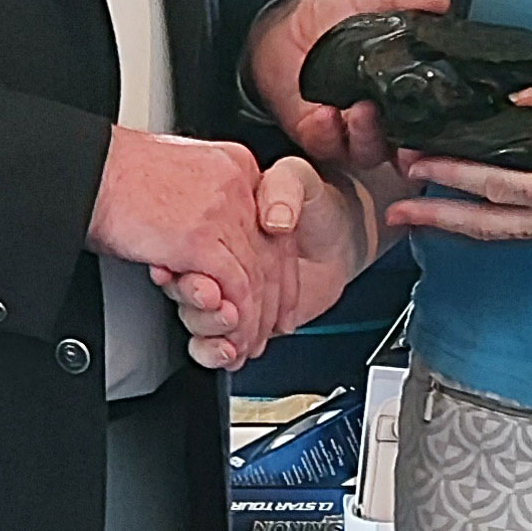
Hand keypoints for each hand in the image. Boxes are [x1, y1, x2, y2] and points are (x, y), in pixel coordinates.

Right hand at [88, 128, 298, 363]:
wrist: (89, 173)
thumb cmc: (118, 177)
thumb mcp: (179, 179)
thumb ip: (204, 205)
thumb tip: (211, 247)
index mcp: (234, 166)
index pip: (275, 225)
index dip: (280, 268)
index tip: (278, 298)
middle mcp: (237, 184)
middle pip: (273, 252)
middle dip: (272, 302)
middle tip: (265, 332)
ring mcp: (222, 210)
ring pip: (256, 276)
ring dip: (252, 321)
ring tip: (245, 345)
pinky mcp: (201, 238)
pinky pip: (234, 288)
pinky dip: (235, 320)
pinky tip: (230, 337)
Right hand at [156, 155, 372, 369]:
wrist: (342, 238)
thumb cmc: (317, 204)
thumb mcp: (298, 179)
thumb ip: (285, 188)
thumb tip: (274, 220)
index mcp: (219, 218)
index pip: (193, 247)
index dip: (189, 266)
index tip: (191, 279)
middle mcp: (215, 254)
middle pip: (193, 285)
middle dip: (198, 302)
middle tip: (216, 305)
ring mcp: (224, 288)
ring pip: (198, 316)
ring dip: (209, 328)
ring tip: (230, 328)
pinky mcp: (239, 318)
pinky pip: (214, 340)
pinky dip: (216, 350)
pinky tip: (230, 351)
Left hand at [246, 0, 450, 168]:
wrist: (284, 21)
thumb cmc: (334, 16)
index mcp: (400, 93)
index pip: (428, 124)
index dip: (436, 131)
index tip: (442, 121)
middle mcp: (380, 119)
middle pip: (402, 147)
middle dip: (404, 143)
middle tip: (402, 121)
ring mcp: (348, 130)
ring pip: (366, 151)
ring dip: (366, 136)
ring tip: (361, 110)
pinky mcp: (315, 134)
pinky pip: (324, 145)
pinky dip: (325, 133)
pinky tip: (325, 114)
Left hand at [384, 69, 531, 250]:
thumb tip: (514, 86)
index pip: (494, 186)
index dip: (450, 176)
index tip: (415, 165)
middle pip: (486, 228)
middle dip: (437, 217)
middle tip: (396, 209)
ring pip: (503, 235)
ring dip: (460, 222)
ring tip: (419, 212)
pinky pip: (525, 231)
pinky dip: (494, 219)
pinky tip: (474, 207)